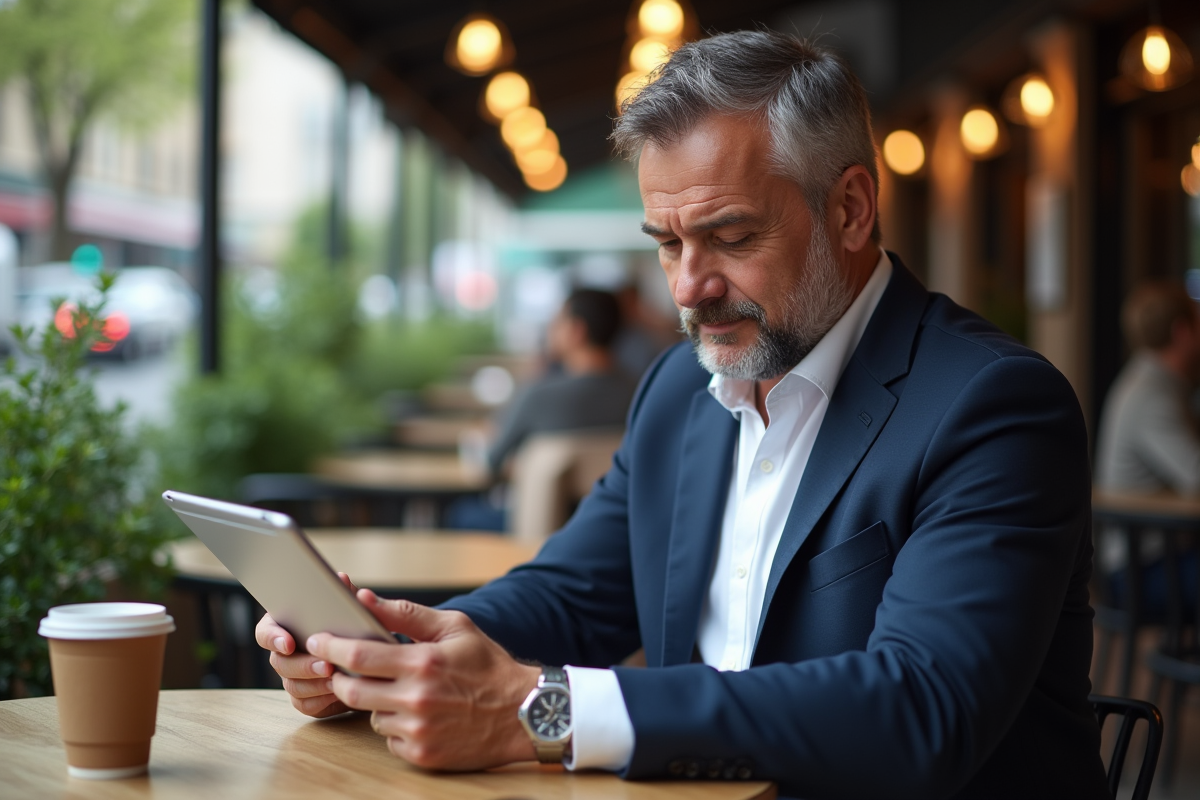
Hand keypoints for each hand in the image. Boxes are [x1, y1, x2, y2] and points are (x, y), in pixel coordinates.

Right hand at [254, 571, 356, 717]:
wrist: (375, 657)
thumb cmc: (358, 627)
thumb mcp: (355, 608)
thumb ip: (346, 593)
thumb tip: (342, 579)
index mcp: (288, 626)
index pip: (266, 631)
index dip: (273, 637)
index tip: (288, 642)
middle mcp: (286, 653)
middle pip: (279, 662)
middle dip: (302, 664)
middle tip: (325, 664)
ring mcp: (294, 678)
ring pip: (292, 685)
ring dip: (314, 683)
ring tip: (336, 677)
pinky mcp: (308, 699)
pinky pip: (306, 705)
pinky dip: (321, 699)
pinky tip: (338, 691)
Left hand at [306, 590, 540, 770]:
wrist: (524, 713)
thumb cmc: (488, 665)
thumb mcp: (455, 627)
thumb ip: (407, 613)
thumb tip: (365, 598)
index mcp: (423, 662)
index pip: (358, 655)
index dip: (330, 646)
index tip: (316, 640)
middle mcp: (417, 699)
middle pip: (351, 690)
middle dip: (339, 677)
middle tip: (342, 668)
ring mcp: (418, 730)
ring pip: (370, 715)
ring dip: (375, 701)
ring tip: (400, 690)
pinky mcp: (422, 754)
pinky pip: (388, 738)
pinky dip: (395, 725)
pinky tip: (418, 714)